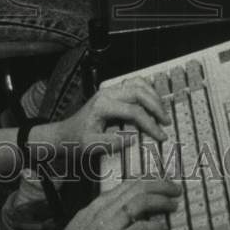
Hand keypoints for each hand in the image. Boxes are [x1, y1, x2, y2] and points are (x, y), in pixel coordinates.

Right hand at [38, 178, 181, 229]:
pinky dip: (152, 227)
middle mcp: (101, 212)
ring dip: (160, 201)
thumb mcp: (83, 227)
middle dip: (159, 185)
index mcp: (95, 206)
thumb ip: (101, 217)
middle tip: (175, 189)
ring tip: (173, 204)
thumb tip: (123, 214)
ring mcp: (105, 228)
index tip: (162, 183)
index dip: (147, 181)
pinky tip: (162, 229)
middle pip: (135, 189)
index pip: (125, 185)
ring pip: (138, 204)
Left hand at [53, 77, 170, 157]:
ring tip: (162, 112)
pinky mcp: (112, 92)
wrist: (64, 133)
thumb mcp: (91, 146)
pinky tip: (152, 100)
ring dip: (153, 96)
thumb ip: (111, 143)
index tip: (160, 135)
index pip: (133, 111)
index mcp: (102, 106)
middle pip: (139, 93)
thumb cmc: (75, 139)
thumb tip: (133, 138)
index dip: (149, 123)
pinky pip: (133, 83)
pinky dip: (146, 90)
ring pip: (137, 84)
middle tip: (165, 122)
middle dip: (156, 107)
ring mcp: (109, 91)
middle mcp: (107, 94)